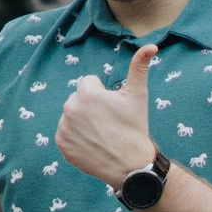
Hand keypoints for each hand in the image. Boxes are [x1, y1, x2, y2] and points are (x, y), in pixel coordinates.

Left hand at [56, 44, 159, 187]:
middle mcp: (71, 108)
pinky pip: (66, 132)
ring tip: (100, 133)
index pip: (89, 83)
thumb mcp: (138, 95)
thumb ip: (139, 66)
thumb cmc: (135, 127)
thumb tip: (151, 46)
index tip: (113, 109)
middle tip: (108, 122)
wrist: (130, 164)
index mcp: (86, 92)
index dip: (103, 94)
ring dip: (82, 121)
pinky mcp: (61, 143)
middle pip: (79, 99)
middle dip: (91, 107)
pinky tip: (92, 143)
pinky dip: (76, 137)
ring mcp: (64, 127)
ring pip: (72, 115)